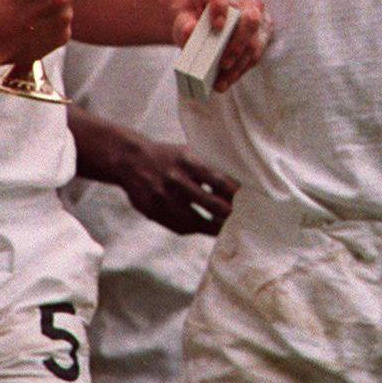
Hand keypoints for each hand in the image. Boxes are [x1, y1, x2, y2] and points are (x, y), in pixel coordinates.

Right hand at [114, 136, 236, 234]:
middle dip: (229, 214)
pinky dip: (196, 230)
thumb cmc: (167, 156)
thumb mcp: (188, 152)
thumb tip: (237, 185)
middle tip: (244, 220)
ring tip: (228, 229)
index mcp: (188, 161)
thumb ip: (208, 167)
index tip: (250, 200)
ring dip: (215, 227)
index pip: (220, 181)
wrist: (130, 160)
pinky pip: (180, 227)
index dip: (237, 194)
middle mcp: (177, 180)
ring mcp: (164, 199)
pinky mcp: (155, 213)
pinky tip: (206, 229)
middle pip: (211, 204)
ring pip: (196, 221)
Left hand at [172, 0, 270, 91]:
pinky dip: (242, 68)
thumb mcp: (183, 18)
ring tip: (222, 80)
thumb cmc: (193, 16)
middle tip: (223, 62)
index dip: (222, 8)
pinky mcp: (263, 30)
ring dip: (240, 62)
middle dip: (238, 43)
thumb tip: (190, 31)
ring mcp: (257, 12)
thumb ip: (183, 24)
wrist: (202, 19)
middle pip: (250, 17)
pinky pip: (257, 52)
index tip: (217, 26)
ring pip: (256, 39)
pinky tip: (228, 79)